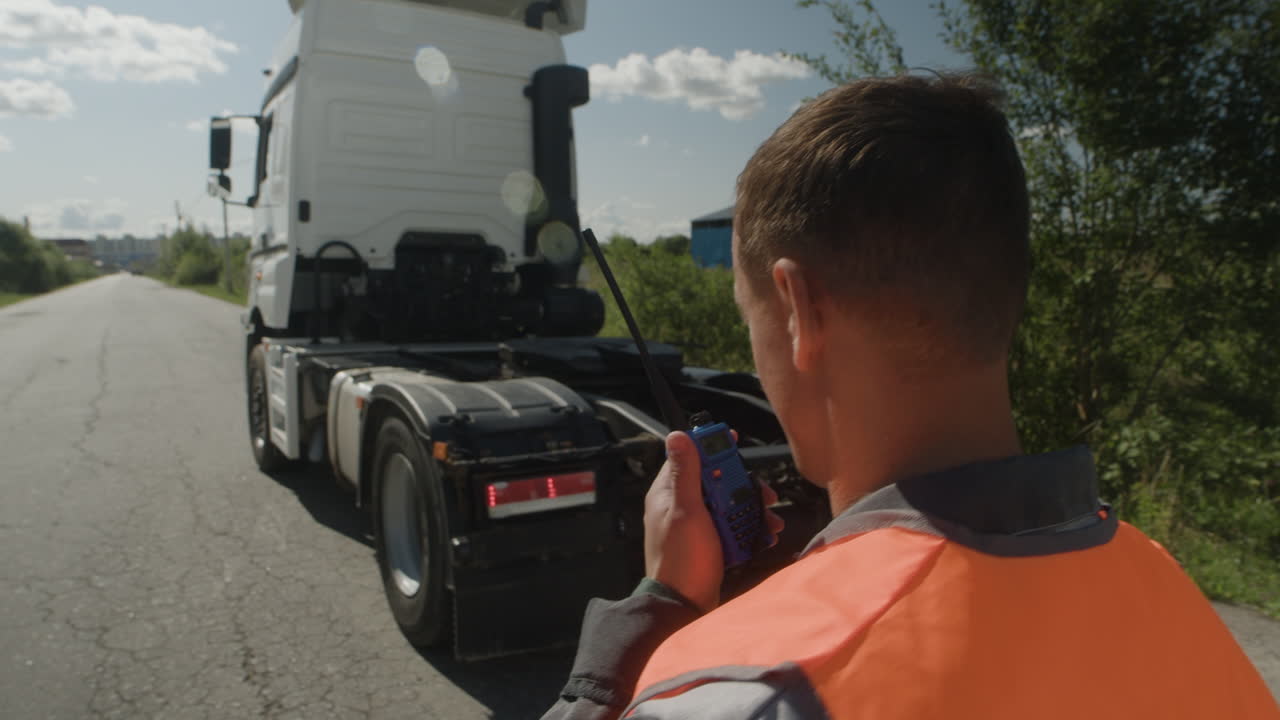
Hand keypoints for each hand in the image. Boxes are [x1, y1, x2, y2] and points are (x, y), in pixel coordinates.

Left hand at [643, 431, 783, 613]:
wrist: (685, 607)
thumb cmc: (682, 559)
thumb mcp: (686, 511)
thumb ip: (685, 474)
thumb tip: (676, 435)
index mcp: (668, 493)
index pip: (689, 457)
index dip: (711, 446)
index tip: (734, 440)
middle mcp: (680, 506)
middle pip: (716, 480)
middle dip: (744, 484)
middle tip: (767, 493)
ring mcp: (695, 525)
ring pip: (729, 504)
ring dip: (752, 509)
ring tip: (772, 521)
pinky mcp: (709, 543)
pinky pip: (732, 527)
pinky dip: (749, 529)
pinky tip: (766, 536)